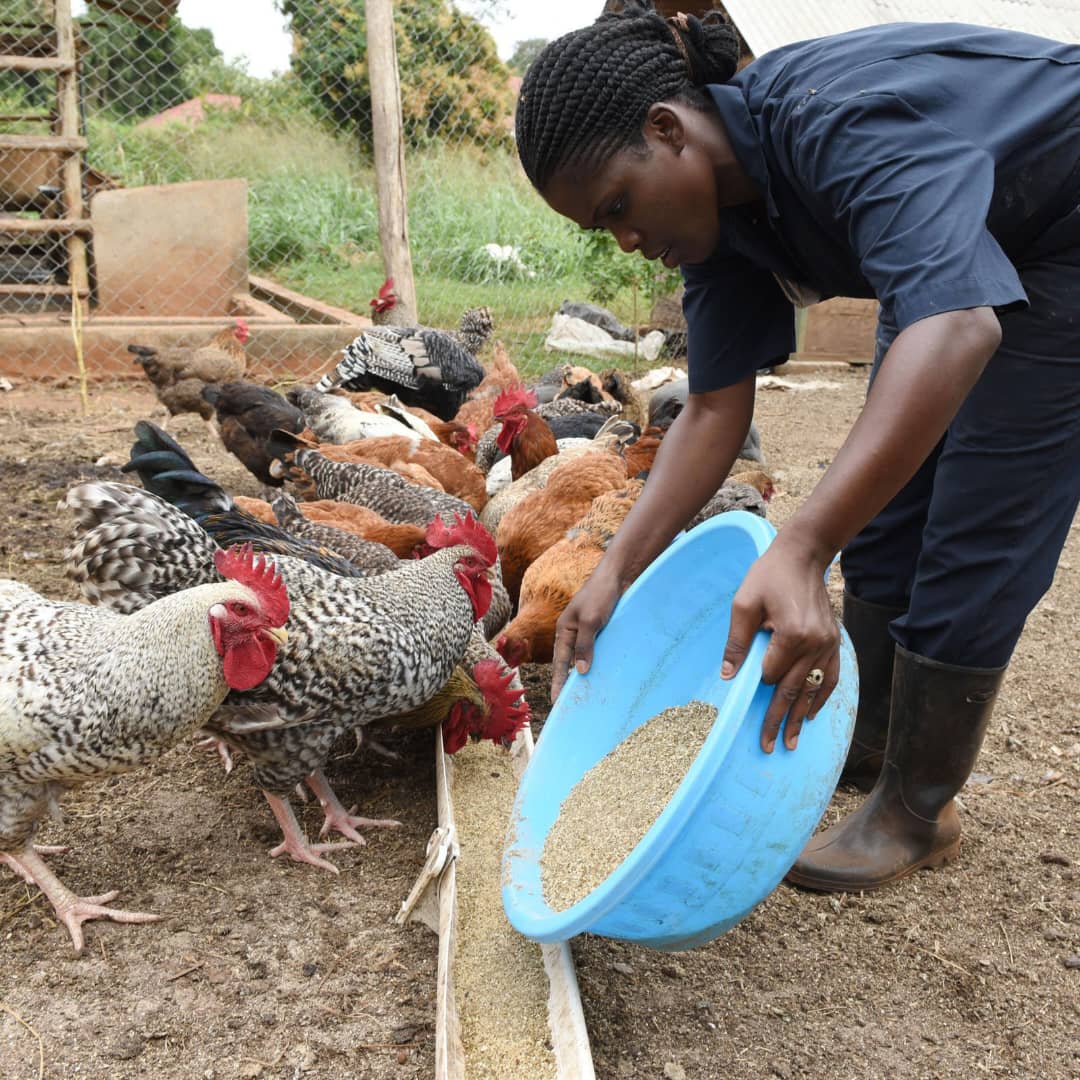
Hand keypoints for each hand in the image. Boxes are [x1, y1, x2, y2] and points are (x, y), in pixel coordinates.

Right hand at [550, 565, 622, 702]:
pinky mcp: (603, 630)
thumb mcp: (591, 621)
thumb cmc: (600, 594)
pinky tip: (608, 674)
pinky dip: (601, 663)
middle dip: (570, 683)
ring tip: (591, 695)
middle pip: (570, 663)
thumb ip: (585, 646)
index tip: (556, 702)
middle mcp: (574, 634)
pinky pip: (599, 651)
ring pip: (586, 658)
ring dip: (588, 674)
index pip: (560, 663)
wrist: (618, 576)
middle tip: (573, 705)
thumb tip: (580, 672)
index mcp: (564, 631)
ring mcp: (589, 632)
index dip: (558, 683)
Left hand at [721, 537, 840, 752]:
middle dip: (779, 720)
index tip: (748, 695)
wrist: (803, 556)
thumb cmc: (769, 576)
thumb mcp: (744, 604)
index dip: (760, 682)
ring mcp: (829, 645)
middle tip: (768, 746)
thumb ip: (737, 641)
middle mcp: (815, 644)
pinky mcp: (835, 642)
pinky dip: (821, 698)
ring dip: (800, 718)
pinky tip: (810, 714)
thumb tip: (729, 676)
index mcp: (792, 634)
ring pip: (813, 690)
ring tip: (791, 741)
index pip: (773, 674)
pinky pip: (831, 678)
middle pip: (793, 690)